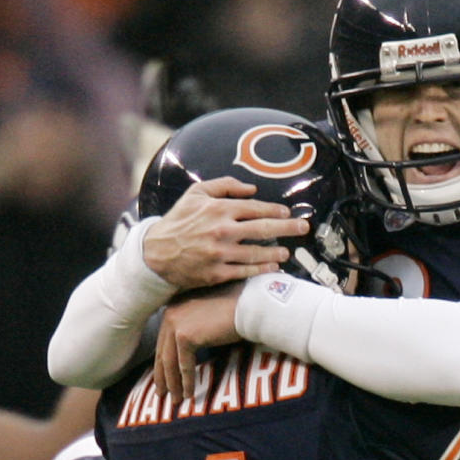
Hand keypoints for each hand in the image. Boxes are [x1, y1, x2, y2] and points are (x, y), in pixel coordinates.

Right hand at [143, 176, 308, 288]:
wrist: (155, 253)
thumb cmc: (178, 221)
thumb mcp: (195, 194)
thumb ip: (224, 186)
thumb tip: (252, 188)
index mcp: (218, 209)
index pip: (255, 208)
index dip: (275, 211)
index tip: (287, 213)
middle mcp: (222, 231)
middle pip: (264, 229)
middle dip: (288, 228)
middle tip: (303, 228)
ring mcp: (220, 253)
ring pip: (257, 252)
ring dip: (277, 252)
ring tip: (287, 252)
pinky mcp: (217, 273)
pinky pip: (246, 271)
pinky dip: (262, 269)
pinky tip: (274, 267)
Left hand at [154, 283, 242, 402]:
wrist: (250, 306)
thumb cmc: (237, 309)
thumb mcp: (210, 316)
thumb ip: (198, 327)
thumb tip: (194, 346)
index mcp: (174, 306)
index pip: (165, 340)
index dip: (163, 362)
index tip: (164, 378)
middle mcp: (170, 313)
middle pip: (163, 352)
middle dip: (163, 376)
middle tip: (163, 394)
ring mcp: (175, 324)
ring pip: (170, 361)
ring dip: (173, 384)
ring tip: (176, 400)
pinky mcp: (185, 336)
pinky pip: (184, 365)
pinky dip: (186, 382)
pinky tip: (189, 394)